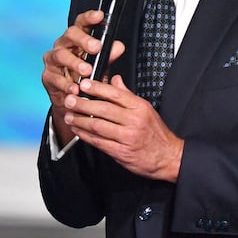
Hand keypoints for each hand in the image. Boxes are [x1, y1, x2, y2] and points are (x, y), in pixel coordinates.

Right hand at [41, 9, 123, 144]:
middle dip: (84, 39)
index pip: (81, 23)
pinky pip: (55, 78)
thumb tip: (118, 46)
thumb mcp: (101, 66)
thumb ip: (108, 56)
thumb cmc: (86, 77)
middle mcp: (63, 45)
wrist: (72, 101)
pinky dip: (66, 84)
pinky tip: (75, 89)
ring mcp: (53, 60)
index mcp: (77, 39)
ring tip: (87, 71)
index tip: (99, 15)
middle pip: (70, 34)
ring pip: (61, 55)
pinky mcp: (48, 76)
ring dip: (75, 63)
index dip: (89, 17)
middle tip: (97, 47)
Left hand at [62, 74, 182, 182]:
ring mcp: (126, 137)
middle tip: (70, 99)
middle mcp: (133, 121)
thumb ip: (127, 95)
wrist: (168, 157)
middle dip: (82, 103)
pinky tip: (78, 130)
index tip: (83, 84)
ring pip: (97, 125)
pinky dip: (85, 135)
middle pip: (102, 109)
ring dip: (80, 120)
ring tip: (69, 116)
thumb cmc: (156, 133)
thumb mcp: (146, 109)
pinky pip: (98, 142)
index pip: (114, 93)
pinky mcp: (120, 152)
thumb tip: (115, 80)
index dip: (96, 88)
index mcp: (139, 107)